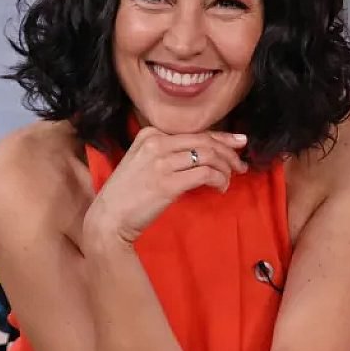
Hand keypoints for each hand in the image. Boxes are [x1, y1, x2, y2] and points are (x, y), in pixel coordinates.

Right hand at [84, 127, 248, 243]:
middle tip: (240, 164)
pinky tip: (220, 188)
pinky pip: (206, 174)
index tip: (238, 143)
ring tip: (230, 179)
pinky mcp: (168, 183)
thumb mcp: (142, 162)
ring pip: (208, 155)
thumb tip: (203, 154)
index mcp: (149, 134)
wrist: (109, 218)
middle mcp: (156, 143)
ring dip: (226, 168)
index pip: (194, 132)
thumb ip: (167, 153)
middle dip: (229, 152)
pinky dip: (219, 180)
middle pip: (205, 141)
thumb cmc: (126, 194)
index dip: (221, 137)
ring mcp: (161, 162)